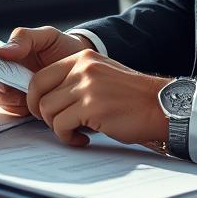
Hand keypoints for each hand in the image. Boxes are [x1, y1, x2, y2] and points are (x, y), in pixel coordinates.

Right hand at [0, 25, 91, 115]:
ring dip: (6, 98)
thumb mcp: (46, 36)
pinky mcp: (21, 105)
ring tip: (25, 94)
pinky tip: (30, 103)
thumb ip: (24, 38)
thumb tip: (1, 52)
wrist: (83, 67)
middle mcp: (1, 73)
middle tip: (7, 86)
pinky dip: (17, 108)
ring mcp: (10, 90)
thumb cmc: (62, 47)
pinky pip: (10, 110)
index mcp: (2, 55)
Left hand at [26, 50, 170, 147]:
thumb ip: (76, 79)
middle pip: (38, 91)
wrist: (160, 106)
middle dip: (39, 112)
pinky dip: (68, 137)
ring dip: (57, 127)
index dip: (36, 96)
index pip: (41, 75)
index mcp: (83, 58)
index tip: (43, 110)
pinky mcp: (92, 107)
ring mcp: (87, 86)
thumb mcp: (102, 75)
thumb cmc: (132, 97)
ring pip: (47, 110)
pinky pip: (61, 125)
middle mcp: (83, 68)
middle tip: (53, 123)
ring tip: (74, 132)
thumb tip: (48, 97)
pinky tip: (83, 139)